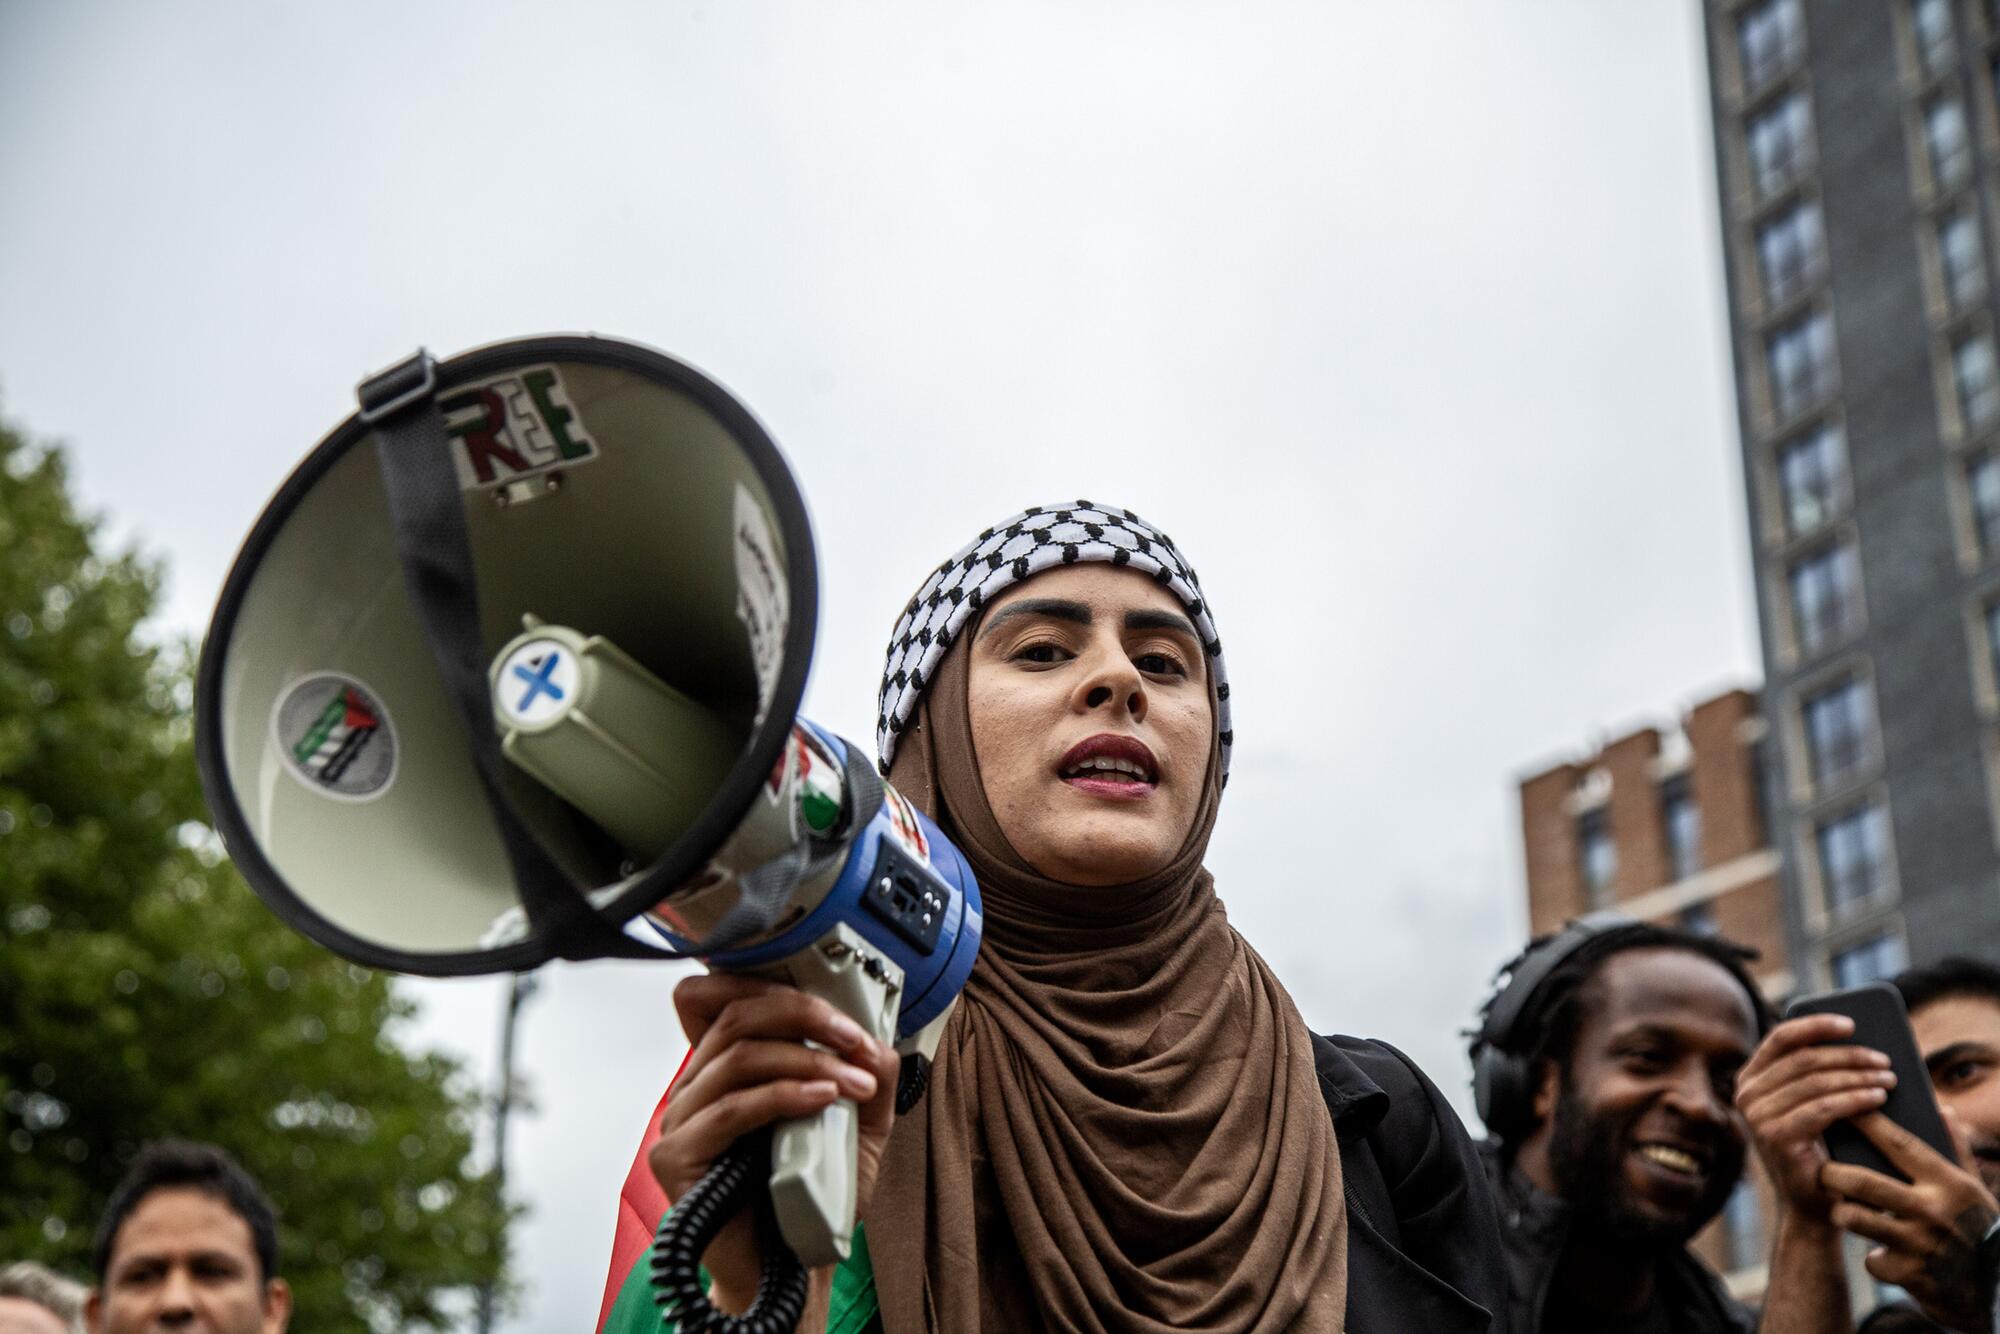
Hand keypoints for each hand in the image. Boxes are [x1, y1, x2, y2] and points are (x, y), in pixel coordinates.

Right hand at [648, 973, 900, 1315]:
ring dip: (807, 1060)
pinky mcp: (676, 1157)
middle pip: (737, 1015)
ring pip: (739, 1057)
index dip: (775, 986)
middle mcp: (696, 1086)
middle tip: (854, 1037)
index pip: (723, 996)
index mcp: (726, 1067)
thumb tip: (874, 1037)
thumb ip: (866, 1073)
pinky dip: (783, 1096)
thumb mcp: (857, 1121)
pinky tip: (823, 1099)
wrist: (794, 1263)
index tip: (839, 1009)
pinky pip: (730, 1109)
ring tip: (853, 1083)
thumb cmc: (813, 1193)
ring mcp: (680, 1119)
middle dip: (806, 1016)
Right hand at [1734, 1014, 1895, 1220]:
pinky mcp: (1776, 1137)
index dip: (1816, 1026)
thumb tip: (1854, 1040)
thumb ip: (1818, 1074)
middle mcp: (1747, 1094)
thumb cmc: (1822, 1150)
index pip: (1781, 1038)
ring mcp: (1757, 1116)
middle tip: (1885, 1060)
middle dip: (1849, 1056)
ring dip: (1857, 1076)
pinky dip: (1854, 1100)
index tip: (1851, 1023)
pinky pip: (1822, 1108)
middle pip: (1804, 1059)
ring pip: (1815, 1082)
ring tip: (1889, 1078)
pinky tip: (1879, 1097)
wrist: (1815, 1205)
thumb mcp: (1812, 1105)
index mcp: (1751, 1078)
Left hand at [1823, 1112, 1999, 1333]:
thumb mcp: (1976, 1191)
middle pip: (1863, 1181)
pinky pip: (1872, 1260)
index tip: (1841, 1108)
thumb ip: (1957, 1150)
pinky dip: (1874, 1260)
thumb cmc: (1981, 1231)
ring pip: (1856, 1218)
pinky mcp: (1910, 1275)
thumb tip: (1943, 1109)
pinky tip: (1883, 1257)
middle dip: (1832, 1173)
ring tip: (1842, 1210)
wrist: (1998, 1291)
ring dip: (1843, 1214)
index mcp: (1950, 1183)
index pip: (1899, 1144)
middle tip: (1823, 1171)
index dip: (1867, 1123)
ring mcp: (1920, 1244)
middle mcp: (1933, 1210)